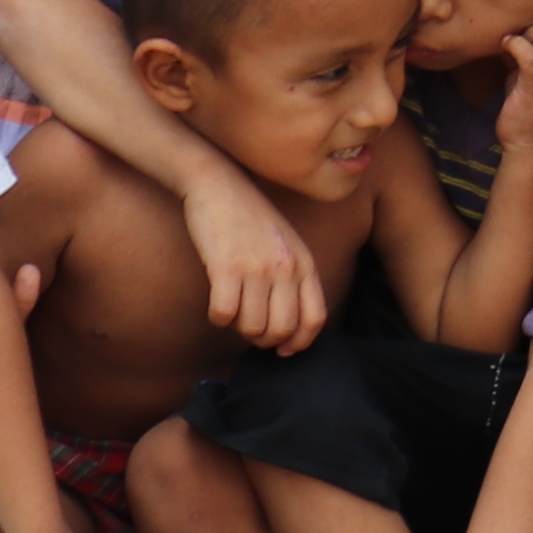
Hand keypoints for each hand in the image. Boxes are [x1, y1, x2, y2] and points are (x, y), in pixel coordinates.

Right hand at [178, 171, 327, 354]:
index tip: (282, 349)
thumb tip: (289, 331)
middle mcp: (285, 267)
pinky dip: (218, 317)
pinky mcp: (226, 266)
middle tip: (249, 326)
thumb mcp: (286, 244)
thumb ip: (294, 278)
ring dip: (238, 328)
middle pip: (282, 331)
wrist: (218, 183)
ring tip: (233, 310)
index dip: (299, 343)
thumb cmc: (250, 217)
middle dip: (263, 340)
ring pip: (252, 328)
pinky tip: (217, 302)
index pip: (315, 319)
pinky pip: (224, 315)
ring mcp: (257, 267)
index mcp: (304, 262)